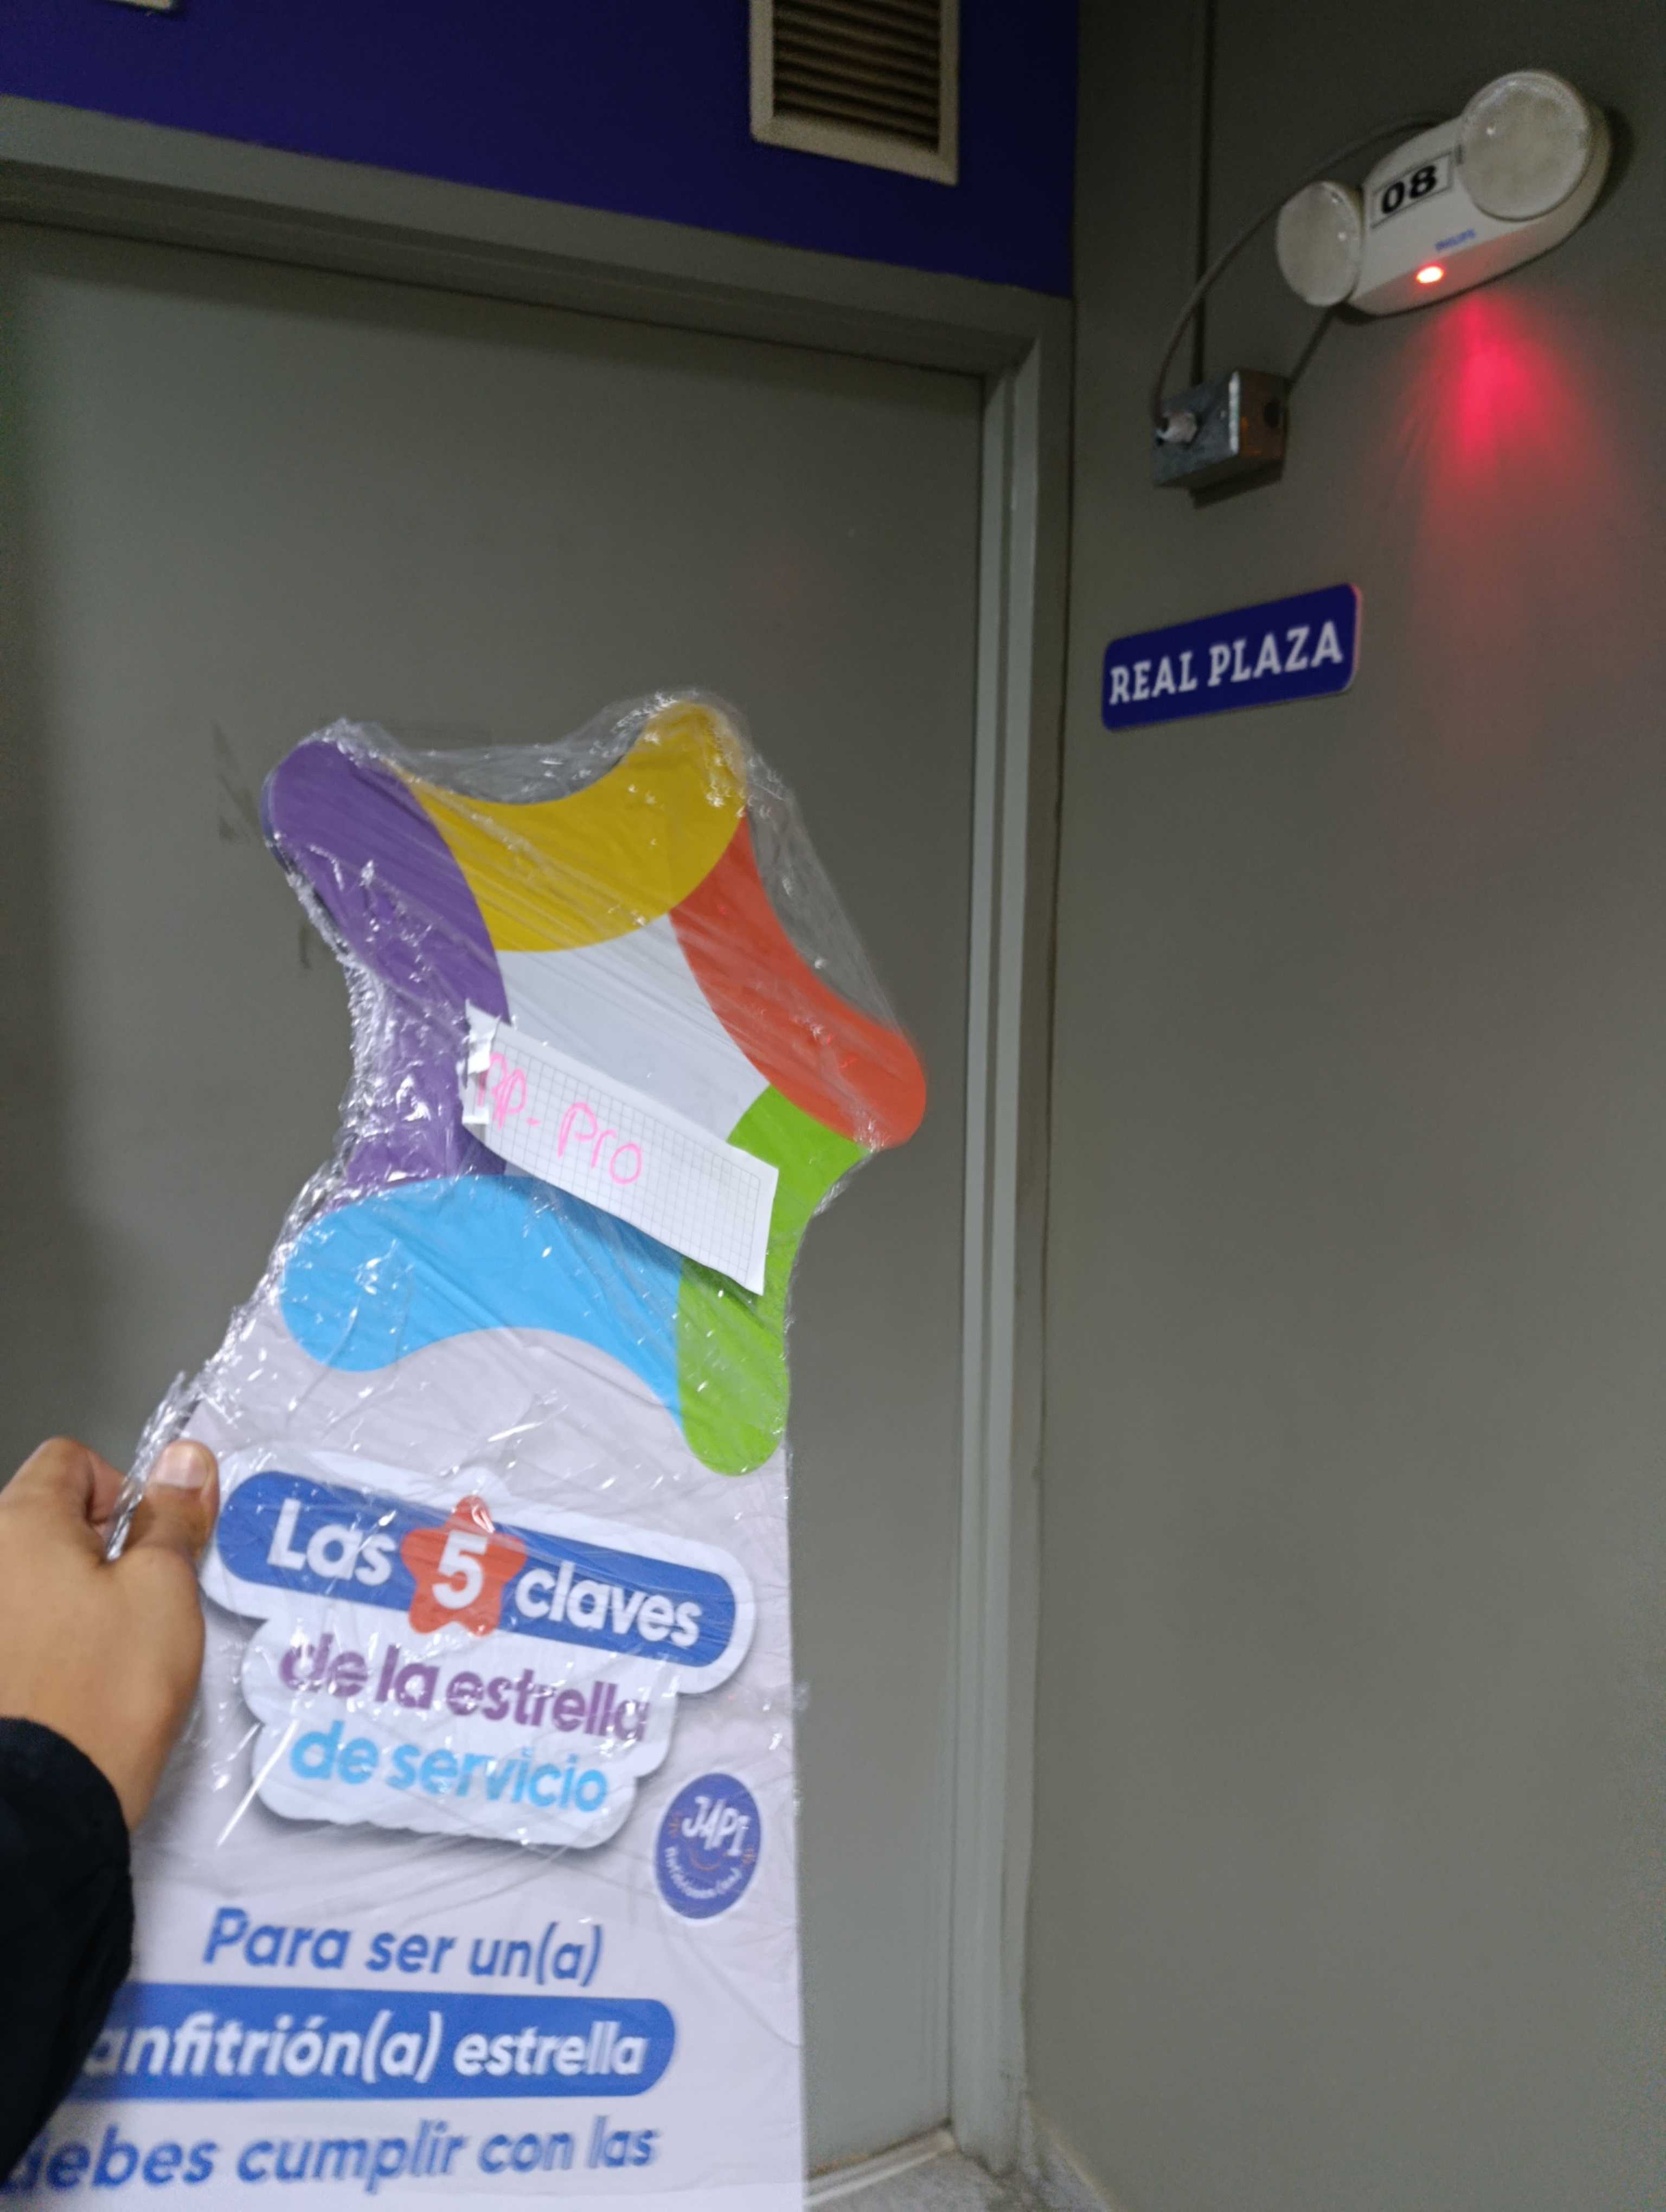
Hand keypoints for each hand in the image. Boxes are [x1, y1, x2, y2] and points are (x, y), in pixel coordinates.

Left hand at [0, 1435, 219, 1827]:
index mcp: (18, 1525)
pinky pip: (15, 1630)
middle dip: (97, 1552)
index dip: (123, 1492)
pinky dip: (42, 1646)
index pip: (71, 1461)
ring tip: (103, 1659)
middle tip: (136, 1608)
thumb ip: (172, 1517)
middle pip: (45, 1522)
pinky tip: (69, 1690)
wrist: (38, 1808)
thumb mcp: (163, 1591)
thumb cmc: (102, 1693)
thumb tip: (182, 1459)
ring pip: (29, 1582)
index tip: (149, 1547)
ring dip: (69, 1603)